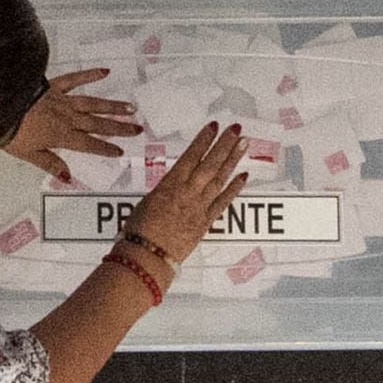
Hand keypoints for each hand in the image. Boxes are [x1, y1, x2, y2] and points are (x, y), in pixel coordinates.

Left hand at [1, 67, 139, 186]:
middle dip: (118, 127)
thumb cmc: (9, 130)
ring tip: (129, 107)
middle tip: (136, 128)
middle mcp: (66, 117)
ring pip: (92, 103)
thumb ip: (50, 164)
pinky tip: (104, 71)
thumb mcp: (28, 154)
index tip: (120, 151)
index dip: (105, 148)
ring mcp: (61, 99)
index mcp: (60, 135)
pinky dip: (89, 75)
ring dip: (111, 106)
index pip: (88, 144)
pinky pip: (74, 79)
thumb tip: (68, 177)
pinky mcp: (53, 85)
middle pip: (96, 123)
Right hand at [123, 120, 250, 269]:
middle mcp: (188, 192)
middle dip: (224, 144)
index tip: (213, 126)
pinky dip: (234, 188)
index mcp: (170, 183)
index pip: (192, 155)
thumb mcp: (147, 200)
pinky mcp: (205, 222)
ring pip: (220, 178)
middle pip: (210, 163)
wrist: (146, 256)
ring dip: (232, 160)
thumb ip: (165, 190)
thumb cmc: (139, 230)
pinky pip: (223, 202)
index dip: (203, 139)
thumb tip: (173, 187)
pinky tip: (243, 176)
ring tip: (243, 144)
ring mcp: (199, 206)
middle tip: (236, 129)